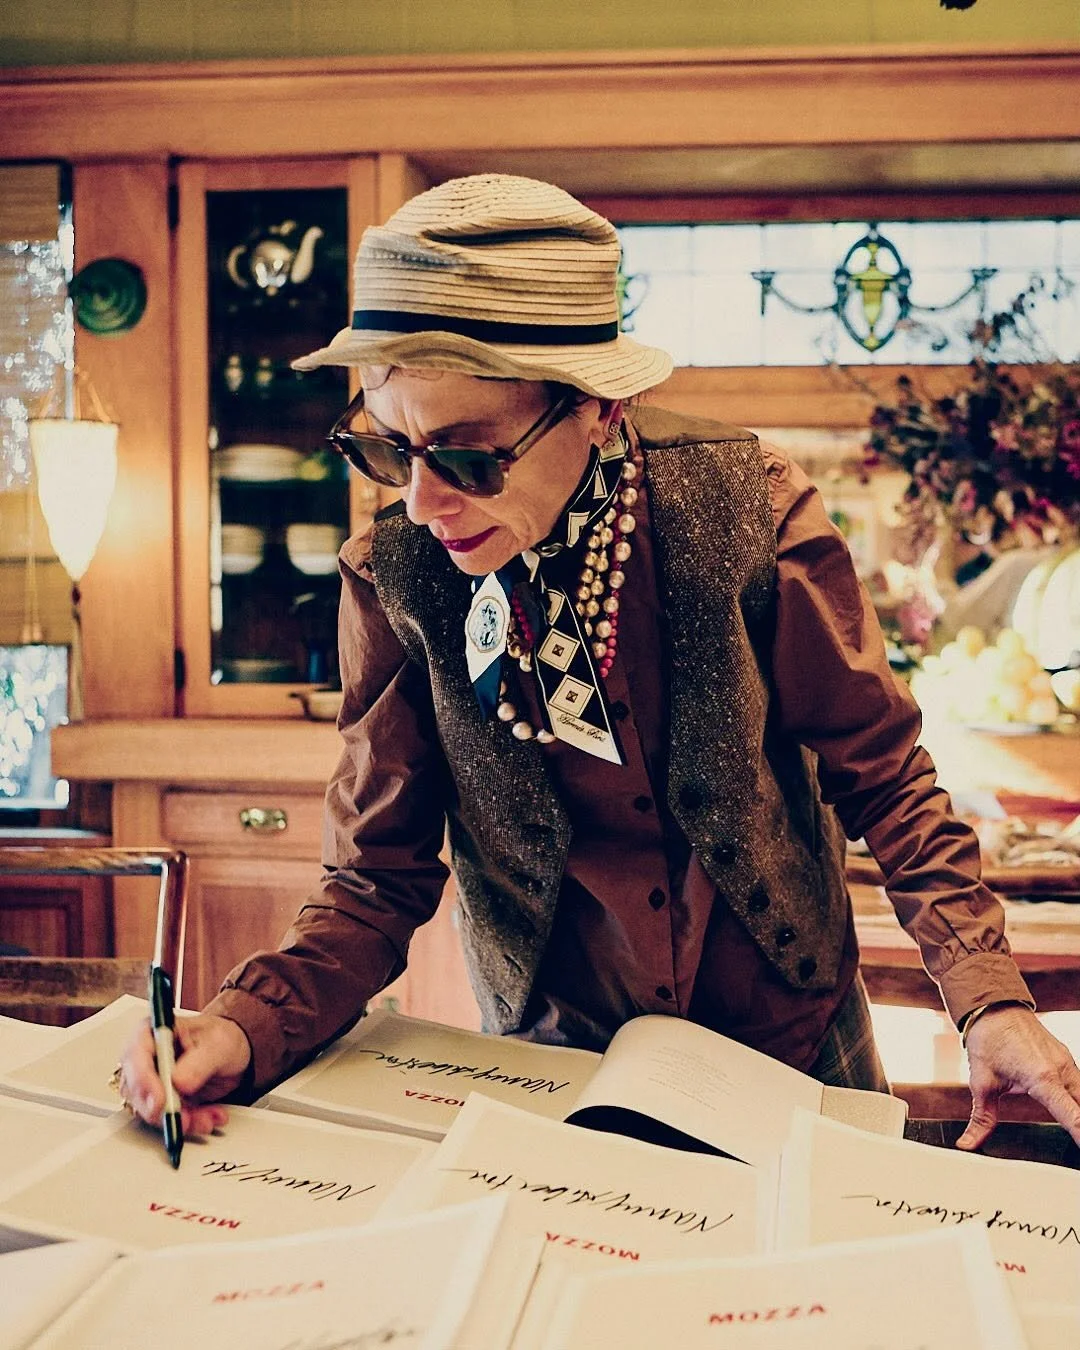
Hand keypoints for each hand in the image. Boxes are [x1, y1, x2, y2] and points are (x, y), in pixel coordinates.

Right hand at [117, 1013, 251, 1137]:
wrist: (234, 1055)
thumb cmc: (222, 1038)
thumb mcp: (218, 1043)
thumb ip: (199, 1061)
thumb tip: (178, 1081)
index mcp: (154, 1033)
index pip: (135, 1055)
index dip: (143, 1080)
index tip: (160, 1100)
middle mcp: (147, 1059)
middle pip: (137, 1089)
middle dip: (161, 1109)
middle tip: (185, 1118)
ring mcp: (153, 1083)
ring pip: (152, 1110)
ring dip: (181, 1119)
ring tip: (207, 1117)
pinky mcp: (164, 1102)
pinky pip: (168, 1119)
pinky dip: (191, 1123)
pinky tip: (210, 1117)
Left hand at [957, 1004, 1079, 1149]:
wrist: (993, 1007)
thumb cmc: (987, 1040)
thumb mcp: (981, 1082)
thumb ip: (981, 1119)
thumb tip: (968, 1144)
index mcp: (1042, 1078)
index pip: (1072, 1116)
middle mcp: (1060, 1070)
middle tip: (1074, 1143)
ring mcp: (1066, 1062)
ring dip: (1078, 1113)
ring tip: (1075, 1131)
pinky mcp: (1066, 1059)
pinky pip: (1078, 1085)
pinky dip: (1077, 1100)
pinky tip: (1073, 1112)